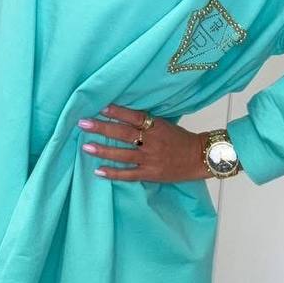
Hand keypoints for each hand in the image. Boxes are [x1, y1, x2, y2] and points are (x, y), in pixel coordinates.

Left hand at [76, 103, 208, 182]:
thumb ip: (145, 122)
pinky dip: (113, 173)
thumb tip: (120, 116)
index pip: (134, 117)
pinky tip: (98, 171)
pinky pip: (129, 174)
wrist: (200, 157)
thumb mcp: (164, 124)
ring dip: (103, 150)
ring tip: (86, 146)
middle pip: (124, 134)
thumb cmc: (181, 139)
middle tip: (83, 124)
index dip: (117, 112)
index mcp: (156, 126)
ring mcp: (150, 159)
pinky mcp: (150, 174)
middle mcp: (152, 141)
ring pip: (123, 154)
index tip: (100, 107)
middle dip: (102, 128)